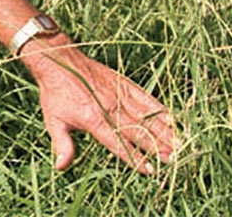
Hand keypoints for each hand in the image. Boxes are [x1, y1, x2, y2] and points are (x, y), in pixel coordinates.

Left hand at [21, 34, 176, 174]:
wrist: (58, 60)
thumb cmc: (55, 92)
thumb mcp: (53, 119)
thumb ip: (62, 144)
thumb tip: (61, 166)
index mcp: (93, 119)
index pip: (117, 142)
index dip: (133, 157)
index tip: (149, 171)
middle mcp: (109, 107)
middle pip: (136, 130)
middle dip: (155, 146)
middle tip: (172, 160)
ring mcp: (117, 93)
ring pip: (144, 115)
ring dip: (162, 130)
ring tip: (178, 144)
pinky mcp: (121, 82)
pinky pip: (143, 96)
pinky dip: (157, 107)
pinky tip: (171, 118)